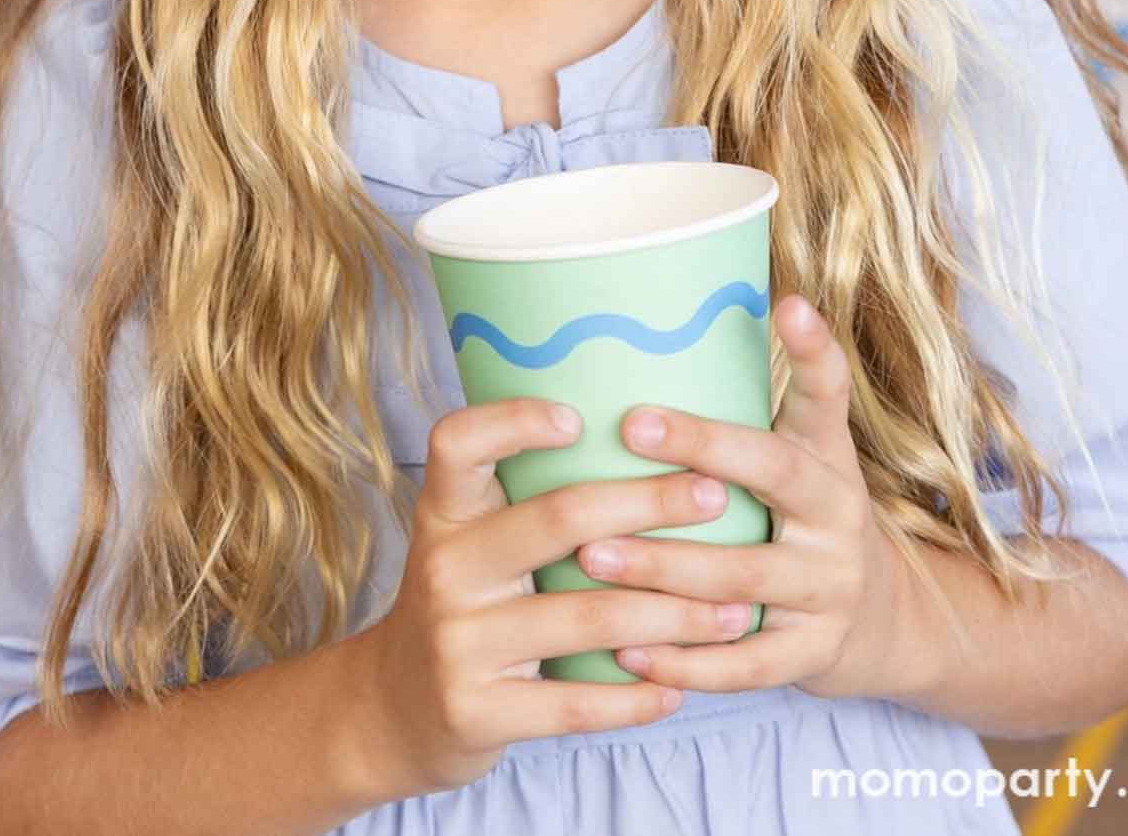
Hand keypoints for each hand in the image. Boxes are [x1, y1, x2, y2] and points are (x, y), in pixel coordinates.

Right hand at [358, 397, 766, 797]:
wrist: (392, 710)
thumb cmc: (462, 602)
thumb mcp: (467, 538)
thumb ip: (523, 495)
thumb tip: (639, 432)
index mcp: (444, 514)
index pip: (458, 443)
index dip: (514, 420)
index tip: (581, 417)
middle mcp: (446, 567)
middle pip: (556, 519)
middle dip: (647, 504)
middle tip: (715, 495)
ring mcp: (459, 642)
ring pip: (586, 617)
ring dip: (673, 615)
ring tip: (735, 611)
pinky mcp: (477, 711)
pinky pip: (574, 705)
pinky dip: (636, 697)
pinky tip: (681, 689)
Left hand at [574, 294, 910, 700]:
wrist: (884, 622)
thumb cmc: (803, 519)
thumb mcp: (799, 459)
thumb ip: (743, 412)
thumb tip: (648, 335)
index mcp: (828, 456)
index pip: (827, 394)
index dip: (814, 350)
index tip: (790, 303)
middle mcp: (838, 512)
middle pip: (773, 472)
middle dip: (702, 448)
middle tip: (631, 425)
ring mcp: (831, 586)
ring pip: (742, 575)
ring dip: (662, 566)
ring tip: (589, 556)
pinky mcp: (815, 653)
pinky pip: (744, 663)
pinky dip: (683, 660)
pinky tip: (625, 650)